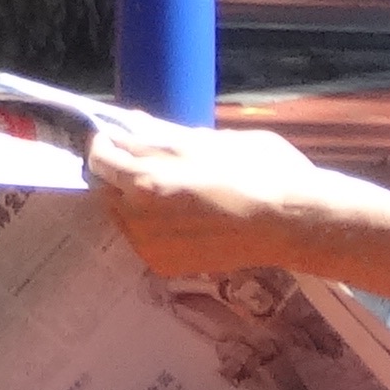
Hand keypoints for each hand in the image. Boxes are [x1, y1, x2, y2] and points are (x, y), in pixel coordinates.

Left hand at [86, 120, 376, 277]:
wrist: (290, 222)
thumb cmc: (259, 171)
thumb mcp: (208, 139)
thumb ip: (163, 135)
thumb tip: (135, 125)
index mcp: (144, 176)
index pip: (99, 156)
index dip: (106, 144)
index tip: (116, 139)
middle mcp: (138, 213)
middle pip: (108, 187)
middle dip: (120, 173)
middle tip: (145, 164)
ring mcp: (150, 243)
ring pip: (123, 215)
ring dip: (134, 201)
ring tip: (171, 192)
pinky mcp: (164, 264)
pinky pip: (144, 240)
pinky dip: (153, 228)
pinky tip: (181, 218)